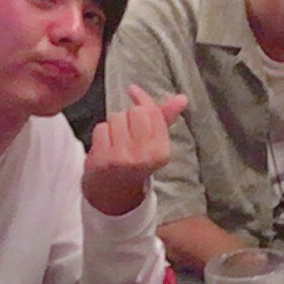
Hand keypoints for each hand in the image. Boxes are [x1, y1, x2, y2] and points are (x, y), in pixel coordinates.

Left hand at [83, 85, 189, 215]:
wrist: (112, 192)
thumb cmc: (135, 160)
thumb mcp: (155, 143)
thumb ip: (165, 118)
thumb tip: (182, 98)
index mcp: (162, 152)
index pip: (153, 113)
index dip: (142, 99)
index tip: (134, 91)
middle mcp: (145, 156)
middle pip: (135, 112)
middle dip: (129, 116)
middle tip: (128, 131)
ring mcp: (123, 158)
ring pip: (115, 118)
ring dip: (114, 125)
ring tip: (117, 140)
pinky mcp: (103, 160)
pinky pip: (101, 128)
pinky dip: (101, 134)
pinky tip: (105, 146)